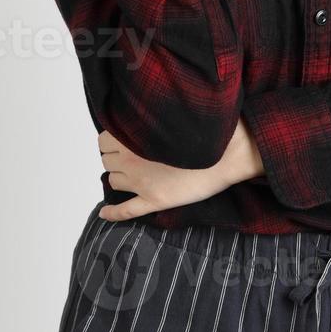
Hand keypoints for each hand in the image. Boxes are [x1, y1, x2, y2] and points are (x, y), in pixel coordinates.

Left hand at [96, 119, 265, 221]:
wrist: (226, 154)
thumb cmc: (203, 132)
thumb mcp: (169, 117)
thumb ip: (148, 118)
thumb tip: (135, 119)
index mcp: (133, 138)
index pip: (104, 140)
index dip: (112, 140)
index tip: (123, 139)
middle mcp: (131, 161)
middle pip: (107, 161)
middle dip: (114, 157)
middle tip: (130, 154)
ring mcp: (141, 183)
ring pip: (113, 181)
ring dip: (119, 176)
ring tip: (132, 172)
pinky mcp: (154, 200)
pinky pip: (125, 211)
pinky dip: (112, 213)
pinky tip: (105, 213)